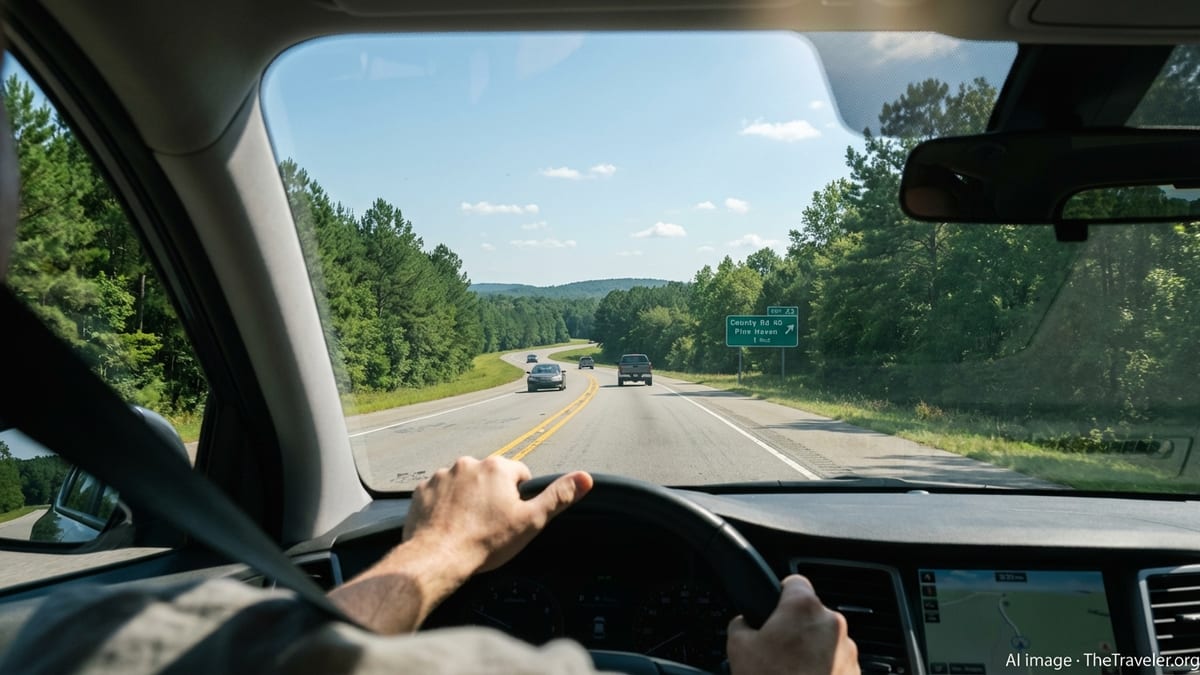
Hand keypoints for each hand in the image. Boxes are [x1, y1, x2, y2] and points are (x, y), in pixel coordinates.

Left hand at [330, 456, 591, 633]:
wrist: (437, 558)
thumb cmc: (487, 542)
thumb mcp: (531, 521)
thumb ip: (558, 497)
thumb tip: (586, 477)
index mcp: (498, 467)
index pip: (519, 475)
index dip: (519, 499)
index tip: (511, 519)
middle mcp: (468, 463)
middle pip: (490, 477)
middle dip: (492, 496)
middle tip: (490, 526)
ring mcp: (442, 475)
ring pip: (464, 484)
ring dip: (467, 499)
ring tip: (467, 527)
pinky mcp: (421, 490)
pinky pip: (439, 493)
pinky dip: (444, 505)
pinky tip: (447, 526)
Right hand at [727, 575, 859, 674]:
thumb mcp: (738, 648)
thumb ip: (742, 624)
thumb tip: (746, 623)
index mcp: (803, 608)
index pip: (794, 581)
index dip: (780, 594)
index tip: (773, 607)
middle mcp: (832, 623)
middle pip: (810, 614)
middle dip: (794, 628)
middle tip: (775, 650)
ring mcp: (848, 650)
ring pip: (824, 640)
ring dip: (811, 650)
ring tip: (790, 672)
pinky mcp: (857, 673)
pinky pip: (836, 662)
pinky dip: (823, 669)